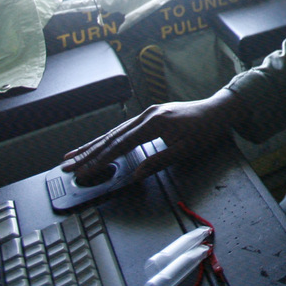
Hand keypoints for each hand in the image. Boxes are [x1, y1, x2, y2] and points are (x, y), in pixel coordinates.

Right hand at [62, 88, 245, 184]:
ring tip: (72, 156)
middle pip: (111, 136)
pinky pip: (123, 128)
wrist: (218, 110)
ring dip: (92, 145)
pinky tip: (96, 145)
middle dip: (88, 153)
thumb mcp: (186, 150)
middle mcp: (147, 115)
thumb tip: (136, 174)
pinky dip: (107, 138)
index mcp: (155, 123)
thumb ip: (159, 161)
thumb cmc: (205, 130)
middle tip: (67, 165)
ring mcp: (147, 113)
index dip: (101, 160)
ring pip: (114, 131)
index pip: (121, 144)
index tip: (85, 171)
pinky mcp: (150, 115)